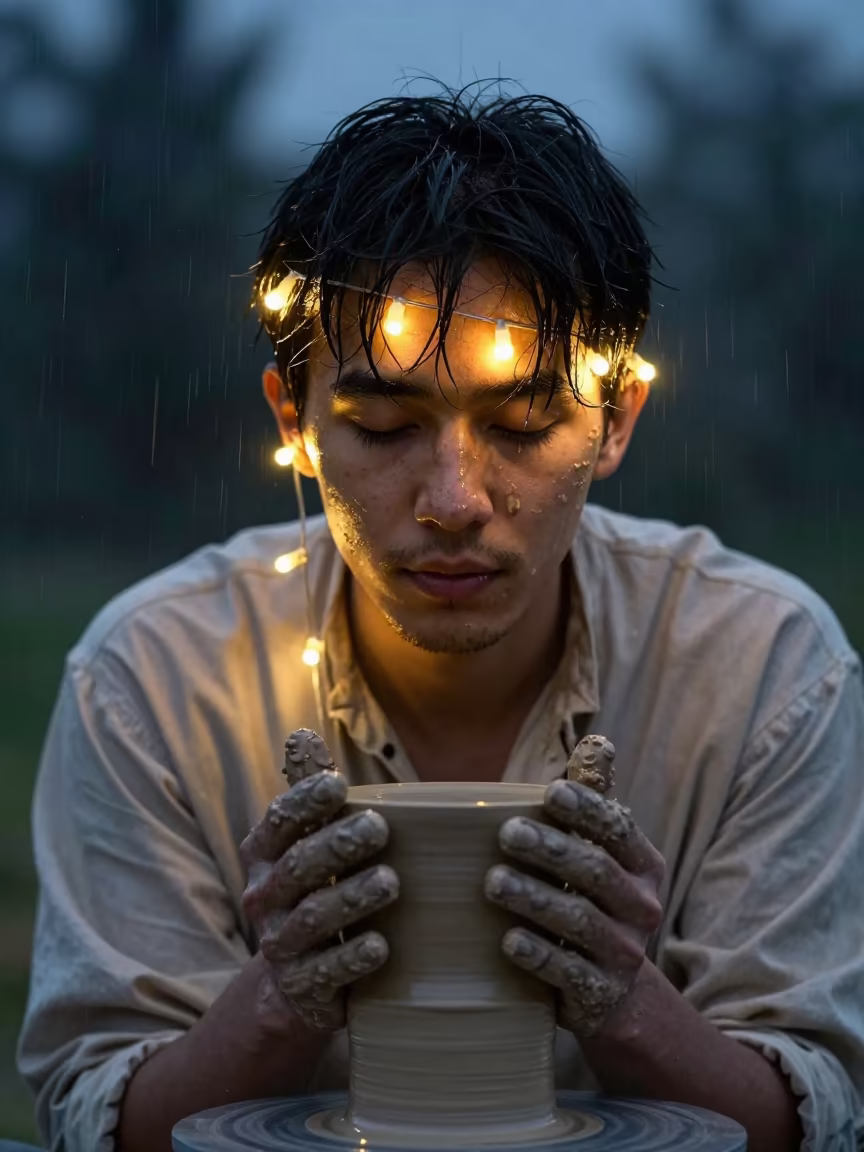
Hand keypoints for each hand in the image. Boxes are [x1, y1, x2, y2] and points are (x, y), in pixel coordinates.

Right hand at [240, 728, 398, 1032]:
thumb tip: (300, 735)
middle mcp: (263, 899)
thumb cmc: (313, 890)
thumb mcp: (306, 842)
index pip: (277, 823)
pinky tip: (381, 944)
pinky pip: (325, 973)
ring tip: (391, 881)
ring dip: (352, 898)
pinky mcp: (302, 988)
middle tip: (379, 827)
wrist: (294, 984)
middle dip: (337, 845)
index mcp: (263, 856)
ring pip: (312, 919)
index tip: (337, 784)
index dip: (303, 802)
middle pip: (298, 869)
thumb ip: (306, 793)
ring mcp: (281, 946)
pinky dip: (353, 958)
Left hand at [485, 736, 664, 1037]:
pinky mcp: (599, 994)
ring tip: (493, 881)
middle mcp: (642, 909)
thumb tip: (599, 742)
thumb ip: (596, 798)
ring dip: (535, 899)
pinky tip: (507, 940)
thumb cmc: (594, 899)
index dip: (588, 810)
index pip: (619, 830)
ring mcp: (623, 955)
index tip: (550, 791)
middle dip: (551, 850)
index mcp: (645, 866)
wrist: (614, 992)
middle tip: (507, 832)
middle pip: (596, 873)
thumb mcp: (603, 852)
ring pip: (579, 922)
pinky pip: (567, 973)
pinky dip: (538, 955)